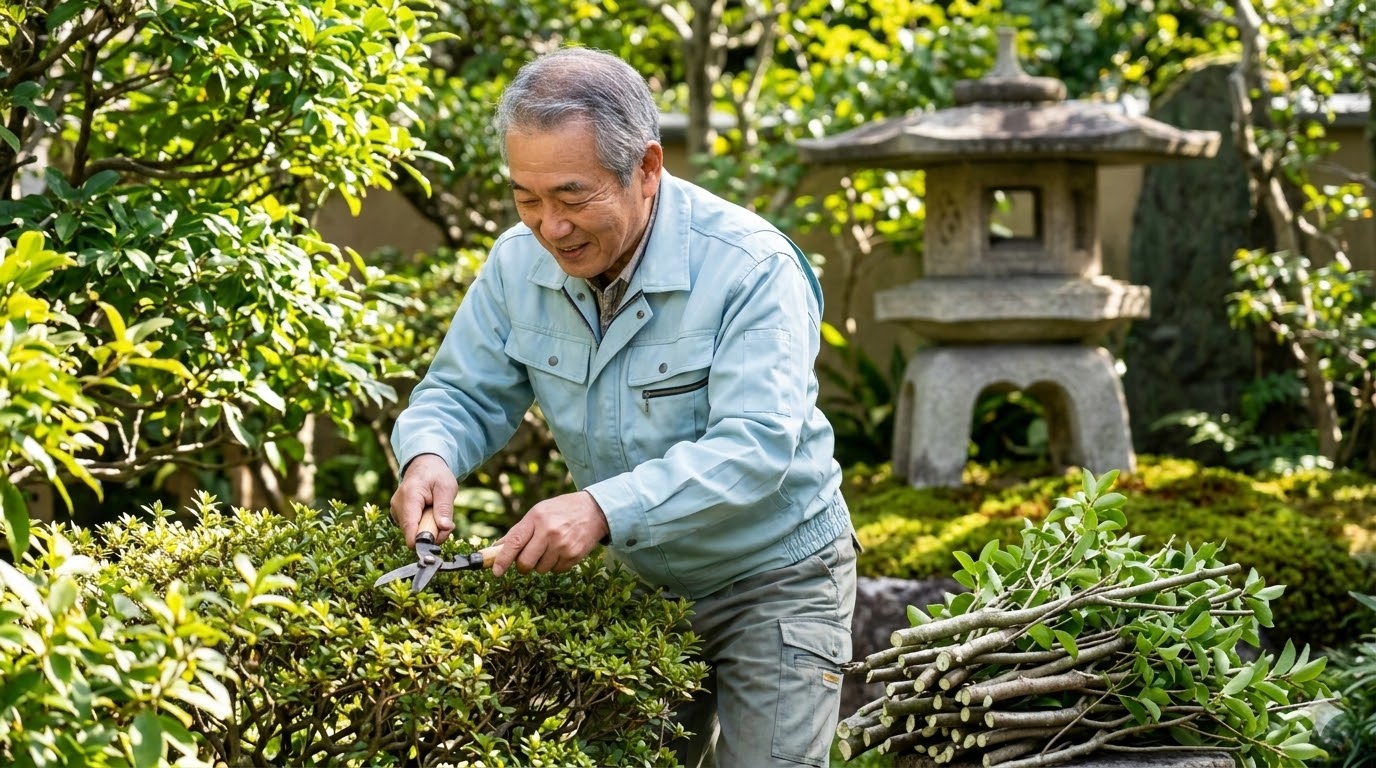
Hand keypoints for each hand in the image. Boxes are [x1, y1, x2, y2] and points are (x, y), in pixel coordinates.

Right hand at [389, 454, 457, 547]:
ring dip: (429, 529)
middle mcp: (397, 506)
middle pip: (413, 535)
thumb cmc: (436, 475)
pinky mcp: (398, 515)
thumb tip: (445, 528)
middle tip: (446, 522)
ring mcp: (396, 511)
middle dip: (433, 533)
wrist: (424, 465)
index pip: (410, 529)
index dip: (424, 541)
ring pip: (413, 533)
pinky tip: (428, 513)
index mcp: (409, 497)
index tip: (440, 538)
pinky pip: (412, 529)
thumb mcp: (446, 488)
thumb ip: (445, 508)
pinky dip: (423, 526)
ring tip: (436, 512)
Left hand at [490, 491, 608, 576]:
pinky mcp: (574, 555)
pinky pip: (556, 570)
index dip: (502, 560)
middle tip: (526, 560)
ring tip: (550, 548)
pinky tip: (562, 550)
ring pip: (541, 569)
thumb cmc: (560, 511)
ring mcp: (563, 545)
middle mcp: (549, 532)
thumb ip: (518, 531)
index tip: (495, 572)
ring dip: (541, 564)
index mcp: (536, 518)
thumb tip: (497, 549)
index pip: (514, 543)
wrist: (594, 510)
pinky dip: (555, 565)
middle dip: (523, 565)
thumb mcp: (538, 512)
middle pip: (526, 562)